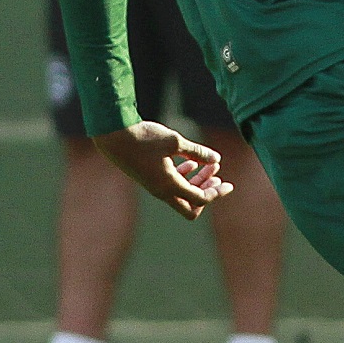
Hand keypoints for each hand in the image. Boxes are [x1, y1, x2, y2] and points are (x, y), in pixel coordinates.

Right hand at [94, 121, 233, 220]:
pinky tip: (189, 162)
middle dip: (206, 192)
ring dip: (196, 182)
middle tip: (217, 176)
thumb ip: (197, 152)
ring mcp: (154, 187)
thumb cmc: (144, 138)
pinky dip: (184, 178)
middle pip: (190, 206)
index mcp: (169, 186)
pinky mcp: (149, 179)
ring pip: (181, 195)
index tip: (229, 185)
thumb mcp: (175, 142)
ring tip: (208, 166)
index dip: (217, 193)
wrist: (113, 136)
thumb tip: (217, 159)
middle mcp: (161, 191)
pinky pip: (171, 187)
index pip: (200, 199)